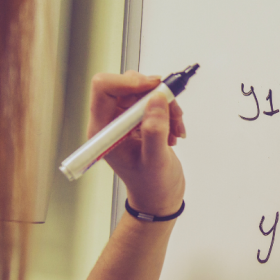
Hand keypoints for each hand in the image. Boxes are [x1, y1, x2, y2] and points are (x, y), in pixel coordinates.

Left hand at [88, 71, 185, 217]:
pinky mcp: (138, 119)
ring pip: (143, 91)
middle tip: (172, 110)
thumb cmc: (151, 186)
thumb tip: (156, 99)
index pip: (104, 88)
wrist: (158, 197)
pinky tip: (174, 130)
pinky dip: (169, 110)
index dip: (128, 82)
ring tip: (176, 126)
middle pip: (127, 85)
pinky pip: (154, 100)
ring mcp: (124, 119)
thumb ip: (155, 130)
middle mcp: (111, 121)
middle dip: (154, 94)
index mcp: (103, 130)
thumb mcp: (155, 161)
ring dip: (166, 103)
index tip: (153, 88)